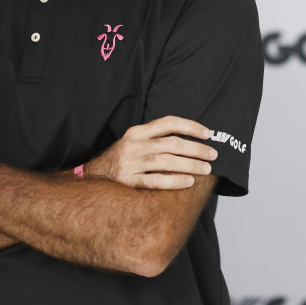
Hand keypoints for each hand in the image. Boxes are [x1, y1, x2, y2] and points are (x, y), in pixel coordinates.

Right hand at [85, 116, 216, 189]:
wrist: (92, 178)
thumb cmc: (121, 160)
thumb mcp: (134, 142)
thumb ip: (155, 139)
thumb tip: (190, 141)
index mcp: (137, 132)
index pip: (168, 123)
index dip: (190, 126)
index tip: (208, 133)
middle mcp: (133, 145)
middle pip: (172, 144)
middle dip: (196, 149)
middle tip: (213, 154)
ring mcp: (130, 163)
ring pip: (167, 161)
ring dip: (190, 164)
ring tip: (206, 168)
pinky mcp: (128, 182)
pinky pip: (156, 180)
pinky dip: (175, 181)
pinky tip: (189, 181)